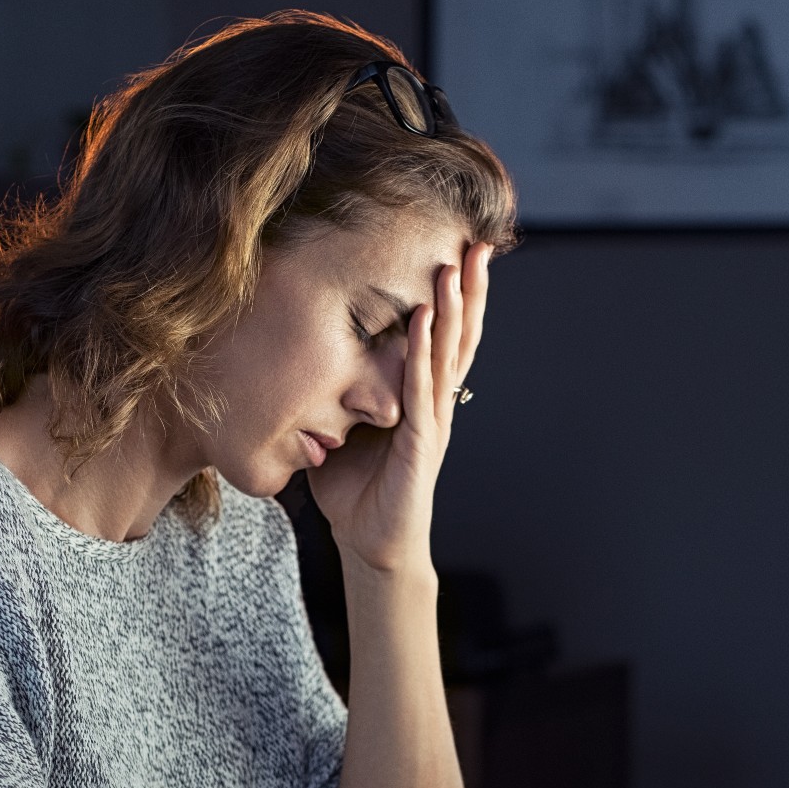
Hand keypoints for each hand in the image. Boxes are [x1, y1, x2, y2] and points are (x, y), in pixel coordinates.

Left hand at [308, 242, 490, 574]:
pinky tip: (425, 319)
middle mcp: (436, 403)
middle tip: (480, 244)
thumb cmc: (357, 490)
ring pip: (449, 355)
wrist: (371, 543)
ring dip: (453, 309)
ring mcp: (433, 421)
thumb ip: (339, 392)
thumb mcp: (343, 428)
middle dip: (470, 289)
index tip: (463, 252)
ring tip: (457, 267)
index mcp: (423, 397)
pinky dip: (425, 352)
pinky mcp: (421, 442)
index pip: (446, 337)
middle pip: (461, 336)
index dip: (457, 297)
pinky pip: (423, 388)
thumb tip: (307, 356)